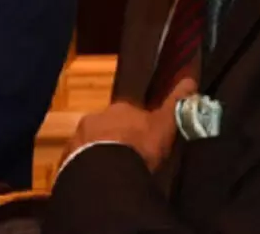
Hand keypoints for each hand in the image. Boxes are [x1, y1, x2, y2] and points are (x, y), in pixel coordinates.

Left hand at [61, 78, 197, 171]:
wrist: (107, 170)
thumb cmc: (140, 145)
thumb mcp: (165, 124)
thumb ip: (176, 103)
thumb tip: (190, 80)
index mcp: (120, 108)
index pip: (131, 114)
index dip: (138, 128)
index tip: (144, 142)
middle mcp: (97, 117)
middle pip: (109, 127)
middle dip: (117, 139)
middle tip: (129, 159)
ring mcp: (80, 137)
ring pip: (92, 143)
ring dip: (101, 153)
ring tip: (114, 172)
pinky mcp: (68, 158)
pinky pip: (80, 162)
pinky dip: (88, 168)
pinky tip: (99, 179)